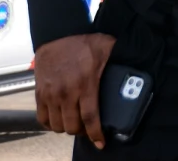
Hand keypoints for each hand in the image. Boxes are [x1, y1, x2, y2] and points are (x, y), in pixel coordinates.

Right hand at [34, 33, 116, 148]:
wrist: (57, 35)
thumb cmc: (83, 42)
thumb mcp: (107, 48)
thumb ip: (120, 58)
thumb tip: (137, 63)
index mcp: (85, 84)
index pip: (90, 117)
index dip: (95, 133)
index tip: (100, 143)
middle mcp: (66, 92)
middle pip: (72, 126)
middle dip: (82, 131)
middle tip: (88, 128)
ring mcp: (51, 94)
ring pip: (57, 125)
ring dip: (67, 128)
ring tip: (75, 123)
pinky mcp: (40, 94)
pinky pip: (42, 118)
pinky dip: (51, 123)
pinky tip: (60, 119)